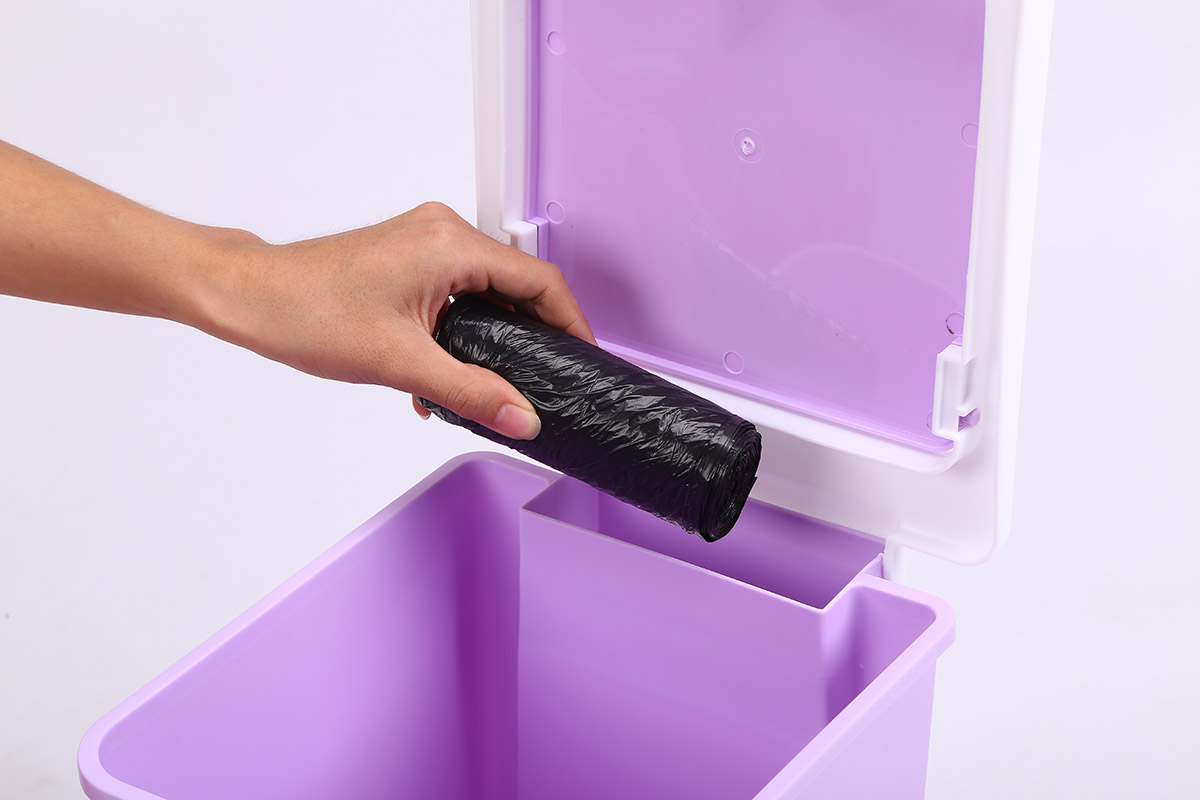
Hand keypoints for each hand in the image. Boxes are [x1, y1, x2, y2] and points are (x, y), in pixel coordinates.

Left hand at [205, 202, 594, 439]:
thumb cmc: (306, 313)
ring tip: (495, 381)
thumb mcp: (401, 363)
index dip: (572, 324)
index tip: (585, 358)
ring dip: (497, 336)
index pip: (540, 281)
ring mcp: (425, 241)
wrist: (249, 298)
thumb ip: (471, 392)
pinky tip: (451, 369)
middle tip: (548, 379)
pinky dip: (467, 328)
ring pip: (489, 290)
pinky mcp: (409, 257)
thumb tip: (521, 418)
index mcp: (450, 244)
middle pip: (520, 284)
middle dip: (536, 334)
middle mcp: (442, 231)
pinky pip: (461, 290)